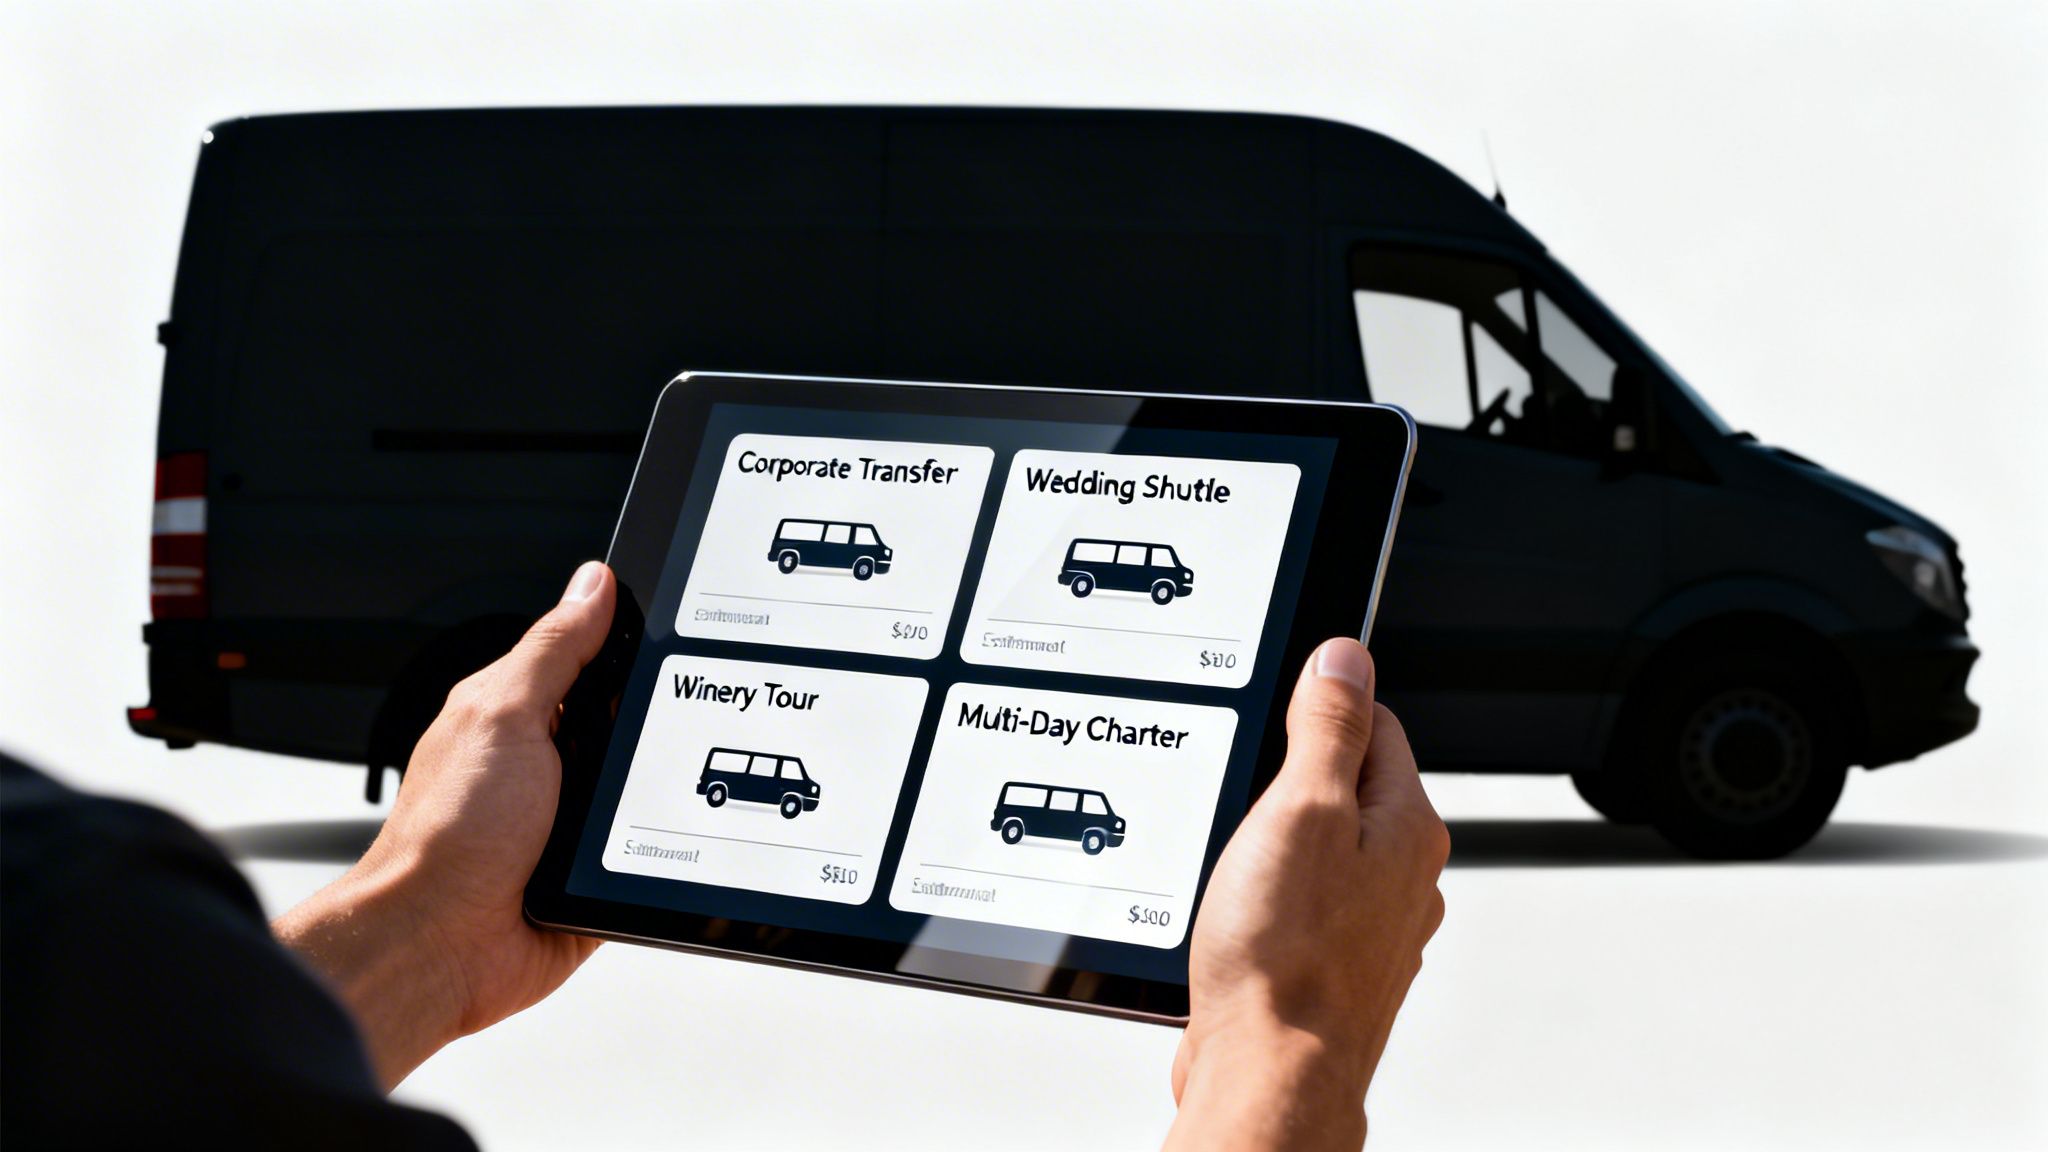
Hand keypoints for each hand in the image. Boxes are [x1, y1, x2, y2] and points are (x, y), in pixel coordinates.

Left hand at [274, 561, 613, 1088]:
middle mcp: (545, 764)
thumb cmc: (449, 836)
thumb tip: (594, 584)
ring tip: (638, 795)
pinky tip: (652, 839)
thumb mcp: (505, 713)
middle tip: (648, 734)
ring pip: (645, 784)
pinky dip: (660, 842)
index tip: (669, 638)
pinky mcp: (595, 872)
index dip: (629, 647)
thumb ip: (554, 649)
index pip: (589, 659)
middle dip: (650, 726)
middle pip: (628, 723)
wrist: (442, 945)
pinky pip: (651, 844)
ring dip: (654, 790)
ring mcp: (571, 820)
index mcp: (518, 715)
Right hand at [1165, 638, 1448, 1150]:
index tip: (1277, 718)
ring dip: (1274, 846)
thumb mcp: (1300, 809)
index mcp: (1408, 829)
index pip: (1378, 725)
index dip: (1320, 708)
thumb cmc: (1283, 959)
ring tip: (1235, 863)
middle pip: (1347, 787)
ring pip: (1321, 850)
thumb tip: (1347, 657)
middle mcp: (1404, 879)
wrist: (1267, 1074)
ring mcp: (1371, 928)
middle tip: (1244, 797)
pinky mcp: (1330, 967)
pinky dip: (1267, 899)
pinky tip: (1236, 913)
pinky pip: (1300, 905)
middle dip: (1290, 781)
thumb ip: (1329, 727)